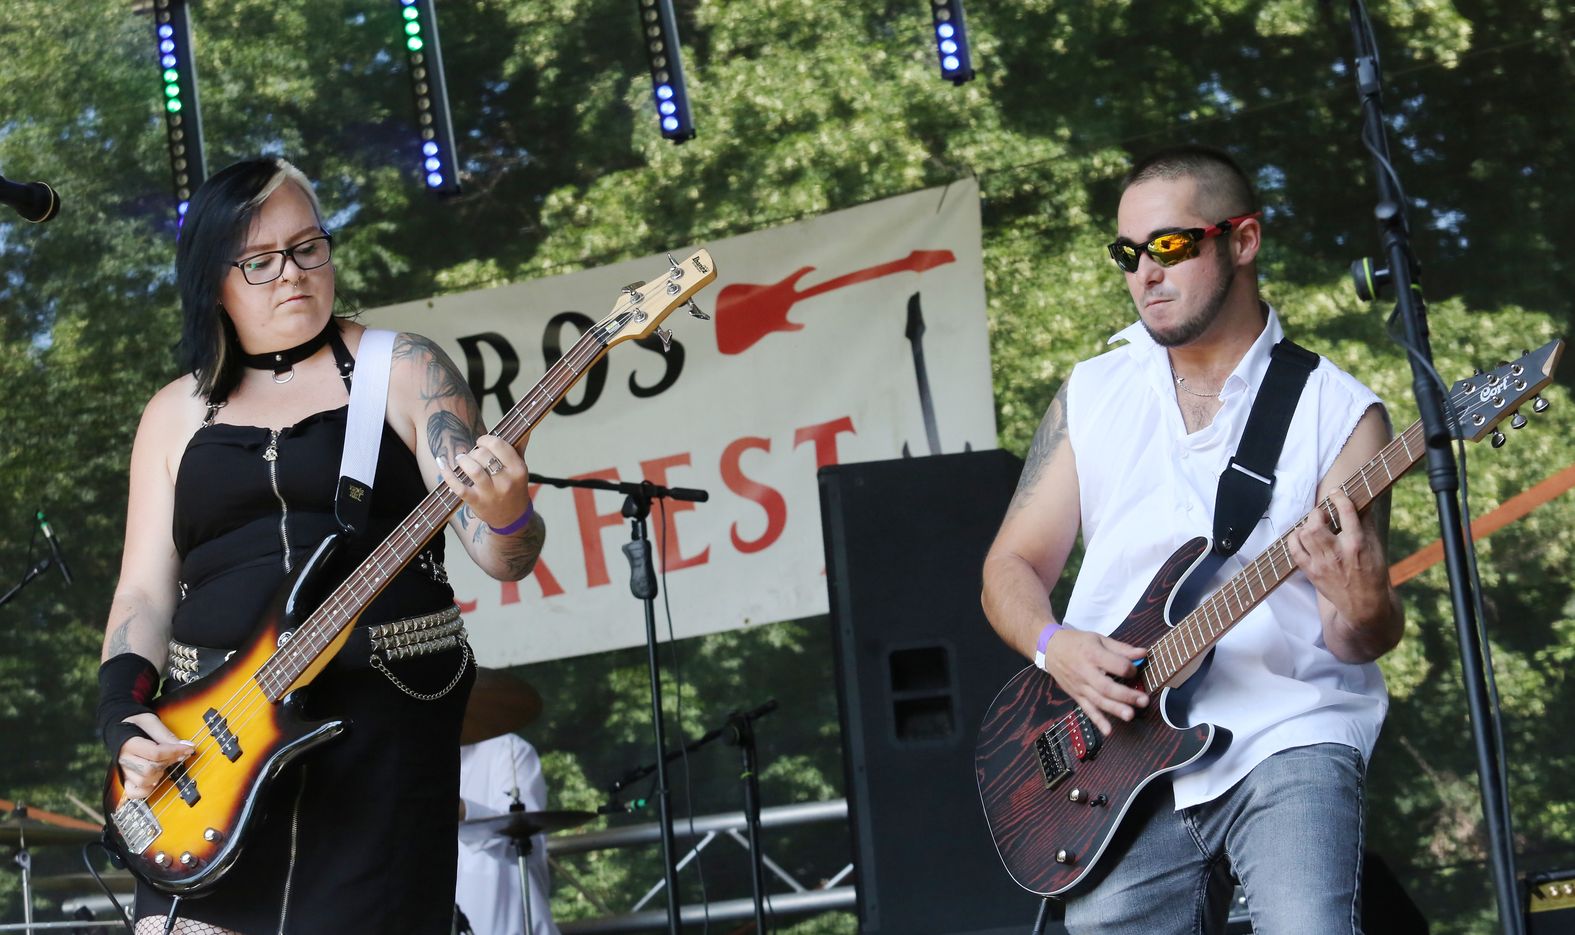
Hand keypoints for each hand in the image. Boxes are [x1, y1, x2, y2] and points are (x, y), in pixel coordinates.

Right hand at [117, 712, 194, 799]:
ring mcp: (124, 771)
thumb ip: (166, 735)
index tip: (188, 748)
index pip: (155, 753)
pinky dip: (147, 790)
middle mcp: (124, 759)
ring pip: (143, 782)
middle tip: (176, 754)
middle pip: (150, 770)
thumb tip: (187, 746)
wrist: (119, 727)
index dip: (175, 751)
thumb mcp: (150, 721)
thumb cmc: (136, 723)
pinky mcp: (125, 778)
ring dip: (159, 775)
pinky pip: (134, 793)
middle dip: (168, 762)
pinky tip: (155, 779)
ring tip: (163, 763)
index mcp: (128, 743)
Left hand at [440, 434, 531, 530]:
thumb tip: (524, 427)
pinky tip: (442, 464)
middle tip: (473, 454)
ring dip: (463, 460)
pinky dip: (447, 474)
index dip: (486, 439)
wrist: (512, 518)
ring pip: (473, 470)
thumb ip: (519, 447)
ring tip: (461, 458)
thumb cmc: (514, 488)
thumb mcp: (520, 468)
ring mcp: (491, 493)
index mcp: (518, 469)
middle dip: (475, 451)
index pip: (499, 445)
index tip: (481, 442)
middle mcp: (506, 481)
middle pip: (484, 456)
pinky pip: (459, 487)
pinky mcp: (477, 502)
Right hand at [1042, 628, 1148, 736]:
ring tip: (1130, 715)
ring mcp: (1080, 686)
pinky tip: (1108, 731)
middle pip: (1107, 687)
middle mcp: (1086, 672)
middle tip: (1144, 701)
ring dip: (1115, 709)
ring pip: (1098, 700)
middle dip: (1126, 695)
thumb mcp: (1099, 639)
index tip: (1135, 671)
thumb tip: (1143, 653)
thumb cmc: (1076, 642)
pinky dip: (1097, 721)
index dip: (1129, 669)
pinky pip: (1087, 710)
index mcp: (1093, 654)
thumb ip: (1121, 648)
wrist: (1050, 648)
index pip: (1115, 665)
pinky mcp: (1076, 695)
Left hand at [1287, 489, 1388, 625]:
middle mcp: (1338, 553)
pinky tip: (1302, 536)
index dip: (1339, 497)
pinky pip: (1294, 550)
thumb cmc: (1372, 573)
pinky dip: (1294, 539)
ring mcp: (1322, 563)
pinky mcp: (1311, 572)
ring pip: (1305, 534)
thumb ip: (1366, 524)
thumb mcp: (1376, 548)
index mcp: (1358, 544)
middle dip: (1318, 513)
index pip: (1346, 512)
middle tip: (1323, 515)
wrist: (1363, 604)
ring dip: (1307, 524)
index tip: (1335, 492)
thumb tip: (1360, 501)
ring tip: (1314, 525)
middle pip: (1317, 523)